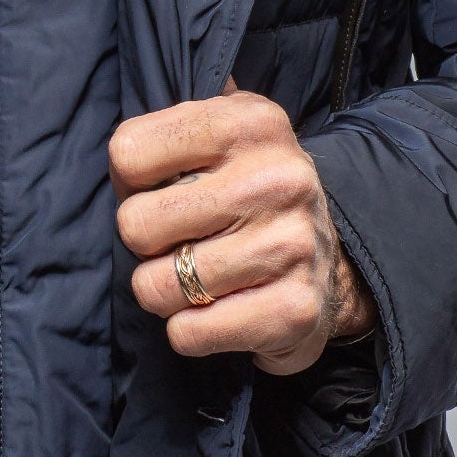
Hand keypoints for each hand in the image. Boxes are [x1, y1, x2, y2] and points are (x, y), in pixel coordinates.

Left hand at [110, 88, 375, 375]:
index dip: (129, 183)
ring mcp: (291, 245)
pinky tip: (218, 310)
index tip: (160, 191)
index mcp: (250, 123)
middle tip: (179, 241)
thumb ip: (172, 123)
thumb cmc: (249, 195)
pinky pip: (187, 333)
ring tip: (199, 276)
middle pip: (134, 224)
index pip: (127, 153)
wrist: (333, 263)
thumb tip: (123, 137)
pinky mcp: (295, 310)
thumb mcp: (222, 135)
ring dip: (165, 291)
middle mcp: (277, 178)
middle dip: (144, 243)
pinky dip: (189, 330)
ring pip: (155, 286)